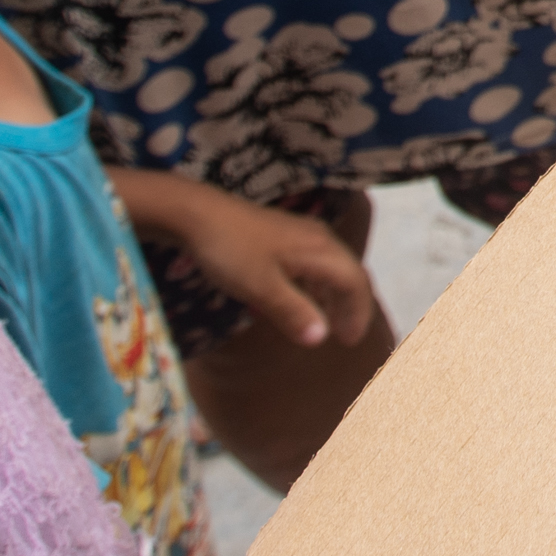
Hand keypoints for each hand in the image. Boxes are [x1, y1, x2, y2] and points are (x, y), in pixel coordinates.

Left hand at [115, 170, 378, 351]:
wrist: (197, 214)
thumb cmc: (230, 251)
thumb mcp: (261, 287)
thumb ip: (293, 312)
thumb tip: (322, 338)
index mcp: (319, 249)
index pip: (354, 282)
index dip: (358, 313)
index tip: (350, 342)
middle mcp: (318, 238)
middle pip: (349, 271)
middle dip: (352, 305)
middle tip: (345, 336)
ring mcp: (301, 233)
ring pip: (332, 266)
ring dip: (335, 295)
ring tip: (329, 321)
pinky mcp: (284, 234)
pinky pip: (314, 261)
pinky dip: (318, 284)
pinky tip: (304, 297)